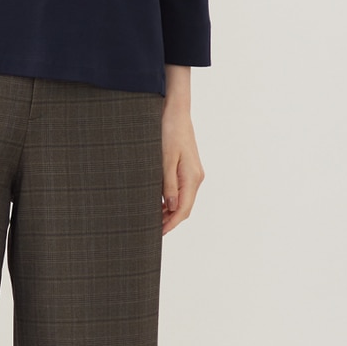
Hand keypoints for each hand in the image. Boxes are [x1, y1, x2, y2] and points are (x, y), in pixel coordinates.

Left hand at [160, 66, 204, 233]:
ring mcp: (192, 173)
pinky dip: (170, 199)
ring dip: (169, 211)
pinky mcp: (187, 168)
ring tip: (151, 219)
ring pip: (183, 200)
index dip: (170, 224)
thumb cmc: (169, 132)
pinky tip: (157, 203)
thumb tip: (171, 207)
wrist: (175, 111)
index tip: (158, 234)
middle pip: (184, 207)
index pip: (183, 209)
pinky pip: (181, 190)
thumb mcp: (164, 159)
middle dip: (169, 221)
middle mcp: (195, 177)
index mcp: (192, 178)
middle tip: (151, 230)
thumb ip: (168, 185)